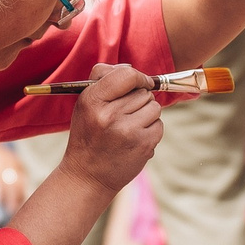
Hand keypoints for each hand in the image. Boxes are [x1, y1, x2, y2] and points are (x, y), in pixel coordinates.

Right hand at [57, 64, 162, 193]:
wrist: (87, 176)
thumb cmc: (89, 134)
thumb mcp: (85, 103)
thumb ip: (104, 79)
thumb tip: (131, 69)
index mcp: (92, 100)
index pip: (126, 75)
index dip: (138, 77)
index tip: (140, 83)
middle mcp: (109, 115)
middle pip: (144, 92)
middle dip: (139, 100)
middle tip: (124, 115)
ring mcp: (127, 131)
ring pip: (154, 107)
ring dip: (147, 114)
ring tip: (129, 127)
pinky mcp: (142, 145)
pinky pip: (159, 124)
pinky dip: (151, 130)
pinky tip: (136, 139)